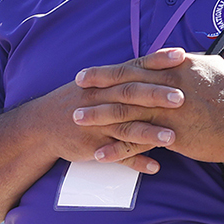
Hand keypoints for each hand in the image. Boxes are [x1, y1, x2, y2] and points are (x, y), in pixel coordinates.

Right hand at [24, 48, 192, 174]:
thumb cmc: (76, 100)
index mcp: (106, 82)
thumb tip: (159, 65)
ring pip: (126, 128)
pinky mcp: (94, 146)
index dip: (157, 61)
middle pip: (131, 95)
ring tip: (172, 137)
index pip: (135, 67)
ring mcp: (98, 125)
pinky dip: (136, 162)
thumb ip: (126, 75)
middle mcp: (102, 100)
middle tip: (182, 98)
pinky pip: (117, 155)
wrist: (41, 124)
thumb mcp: (96, 83)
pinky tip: (155, 167)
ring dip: (149, 133)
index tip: (181, 56)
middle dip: (156, 96)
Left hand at [72, 47, 223, 168]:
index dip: (110, 69)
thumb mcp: (220, 66)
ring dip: (98, 116)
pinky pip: (136, 143)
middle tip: (75, 90)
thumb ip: (197, 60)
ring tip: (78, 119)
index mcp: (176, 68)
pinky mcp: (170, 136)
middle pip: (123, 85)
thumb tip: (187, 55)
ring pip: (124, 112)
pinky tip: (99, 154)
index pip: (136, 66)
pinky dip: (116, 149)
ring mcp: (166, 112)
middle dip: (97, 87)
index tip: (91, 71)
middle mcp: (167, 87)